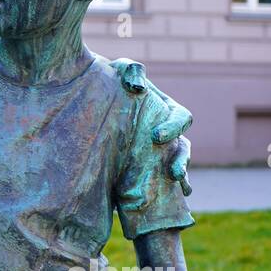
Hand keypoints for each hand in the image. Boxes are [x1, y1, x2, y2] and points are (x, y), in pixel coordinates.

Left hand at [113, 59, 192, 195]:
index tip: (156, 137)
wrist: (87, 113)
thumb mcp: (117, 72)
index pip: (181, 117)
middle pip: (183, 148)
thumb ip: (130, 71)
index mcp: (166, 110)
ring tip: (176, 187)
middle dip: (181, 160)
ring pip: (178, 167)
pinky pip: (164, 182)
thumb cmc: (108, 84)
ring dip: (180, 177)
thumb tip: (136, 86)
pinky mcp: (146, 169)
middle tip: (172, 172)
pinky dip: (170, 191)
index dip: (173, 127)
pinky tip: (171, 199)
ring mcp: (159, 152)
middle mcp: (167, 133)